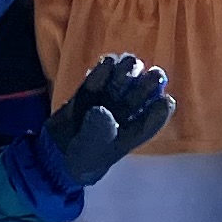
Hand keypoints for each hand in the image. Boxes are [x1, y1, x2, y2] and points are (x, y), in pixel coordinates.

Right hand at [44, 53, 176, 187]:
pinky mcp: (88, 93)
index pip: (149, 122)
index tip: (166, 100)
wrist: (54, 152)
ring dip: (127, 72)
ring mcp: (104, 102)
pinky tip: (109, 62)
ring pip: (120, 84)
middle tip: (156, 74)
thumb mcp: (89, 150)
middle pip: (139, 98)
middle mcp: (121, 117)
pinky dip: (102, 71)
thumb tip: (102, 110)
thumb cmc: (80, 159)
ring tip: (131, 62)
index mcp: (129, 135)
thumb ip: (97, 132)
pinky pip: (98, 80)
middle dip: (148, 86)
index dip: (159, 112)